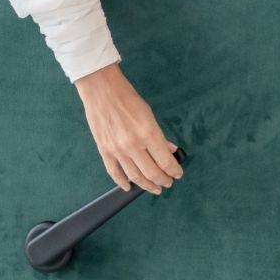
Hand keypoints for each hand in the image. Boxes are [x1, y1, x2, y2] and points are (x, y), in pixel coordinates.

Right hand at [74, 63, 183, 194]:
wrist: (102, 91)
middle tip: (168, 183)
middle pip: (152, 172)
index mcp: (148, 133)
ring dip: (146, 185)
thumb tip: (170, 150)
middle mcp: (133, 145)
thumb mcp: (149, 115)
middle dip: (163, 180)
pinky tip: (129, 187)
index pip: (165, 161)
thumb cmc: (127, 98)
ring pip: (134, 176)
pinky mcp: (104, 151)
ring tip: (155, 188)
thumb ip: (160, 136)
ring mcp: (117, 150)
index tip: (178, 174)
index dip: (174, 170)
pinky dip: (122, 182)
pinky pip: (114, 172)